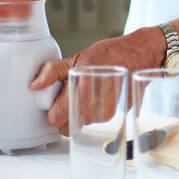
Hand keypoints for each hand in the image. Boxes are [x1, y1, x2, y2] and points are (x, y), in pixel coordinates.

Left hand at [30, 27, 164, 135]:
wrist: (142, 54)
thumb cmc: (113, 53)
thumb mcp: (79, 57)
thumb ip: (54, 71)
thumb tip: (35, 84)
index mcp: (81, 91)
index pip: (55, 118)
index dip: (53, 108)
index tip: (57, 96)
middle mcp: (95, 107)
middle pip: (67, 125)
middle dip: (66, 112)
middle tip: (71, 94)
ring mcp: (107, 113)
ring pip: (82, 124)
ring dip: (80, 113)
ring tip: (88, 92)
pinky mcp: (116, 114)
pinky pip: (96, 120)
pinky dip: (94, 111)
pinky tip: (98, 95)